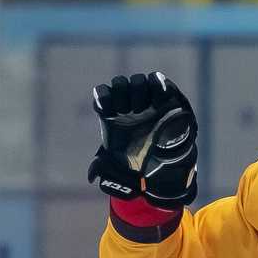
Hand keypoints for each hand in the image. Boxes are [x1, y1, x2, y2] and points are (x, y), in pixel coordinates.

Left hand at [87, 73, 198, 208]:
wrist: (165, 159)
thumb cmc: (139, 159)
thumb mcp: (119, 167)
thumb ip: (106, 169)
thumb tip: (92, 177)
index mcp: (113, 113)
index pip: (102, 94)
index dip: (104, 99)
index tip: (108, 112)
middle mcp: (128, 101)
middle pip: (120, 84)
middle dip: (122, 94)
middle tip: (128, 111)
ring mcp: (145, 96)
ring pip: (137, 80)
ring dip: (138, 91)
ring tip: (143, 108)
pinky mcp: (163, 94)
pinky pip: (158, 80)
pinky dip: (158, 84)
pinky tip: (159, 100)